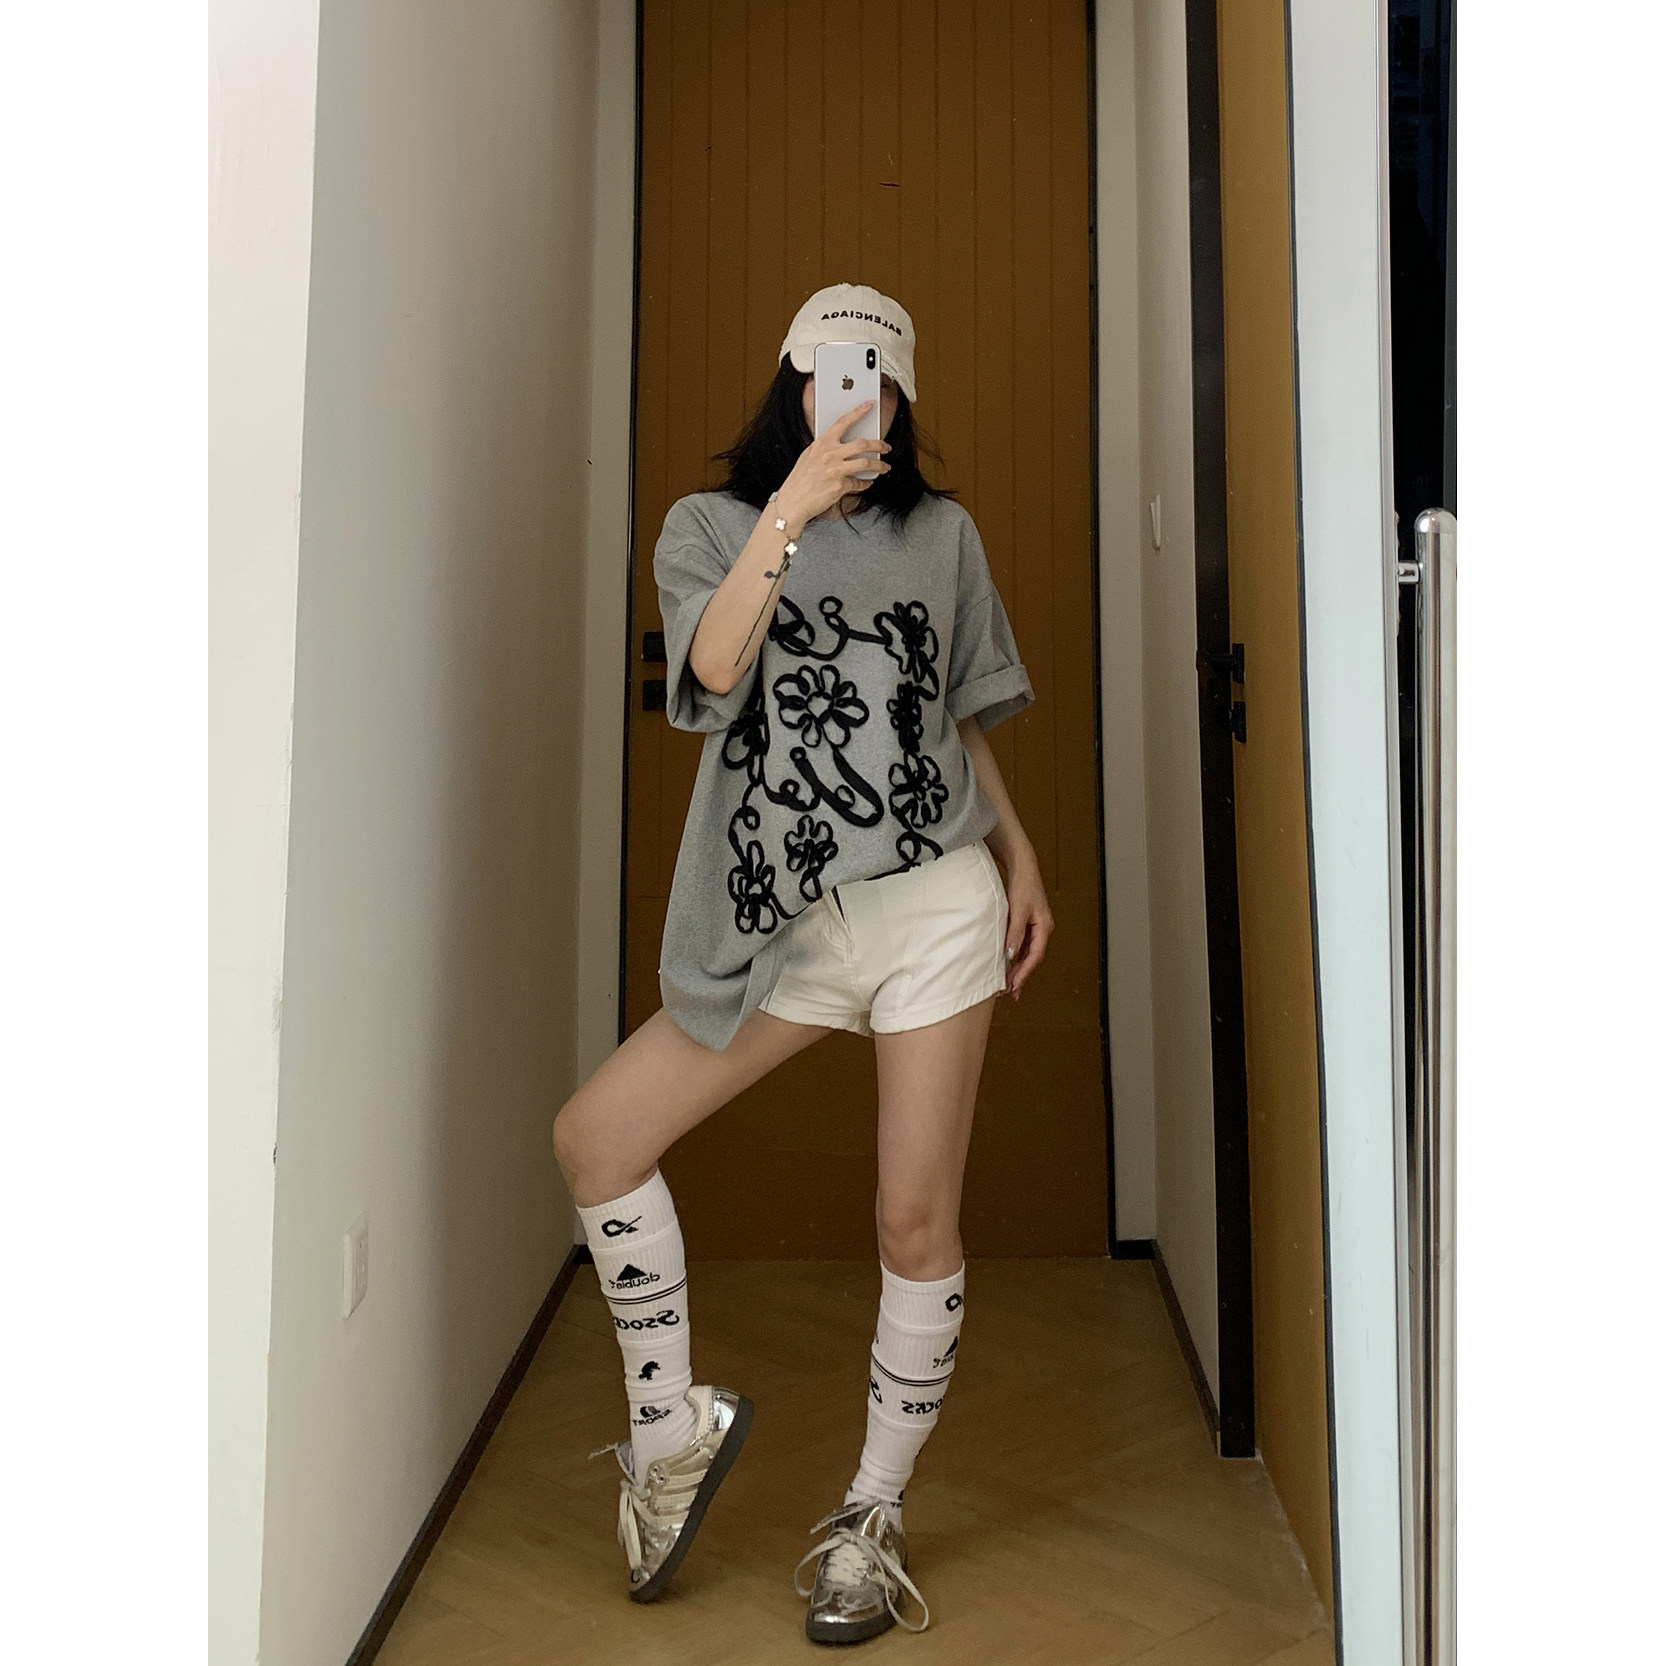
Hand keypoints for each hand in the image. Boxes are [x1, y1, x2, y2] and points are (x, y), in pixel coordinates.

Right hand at [774, 402, 890, 527]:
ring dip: (880, 465)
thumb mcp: (809, 457)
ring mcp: (835, 470)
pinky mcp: (840, 486)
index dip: (858, 411)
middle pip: (862, 443)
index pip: (843, 422)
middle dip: (879, 444)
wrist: (792, 502)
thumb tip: (843, 447)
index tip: (869, 405)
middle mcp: (829, 454)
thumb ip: (825, 449)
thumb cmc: (800, 481)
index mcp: (822, 444)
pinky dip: (866, 483)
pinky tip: (868, 482)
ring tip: (884, 467)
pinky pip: (859, 483)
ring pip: (866, 463)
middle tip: (886, 446)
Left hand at [998, 850, 1053, 999]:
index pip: (1036, 955)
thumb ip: (1014, 933)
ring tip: (1009, 983)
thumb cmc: (1023, 884)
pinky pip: (1023, 944)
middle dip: (1022, 974)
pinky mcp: (1027, 923)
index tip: (1014, 985)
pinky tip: (1008, 964)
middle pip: (1033, 957)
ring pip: (1028, 952)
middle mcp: (1043, 928)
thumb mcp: (1017, 910)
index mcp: (1045, 926)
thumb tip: (1010, 955)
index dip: (1025, 972)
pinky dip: (1016, 955)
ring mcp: (1036, 926)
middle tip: (1010, 990)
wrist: (1022, 866)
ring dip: (1019, 967)